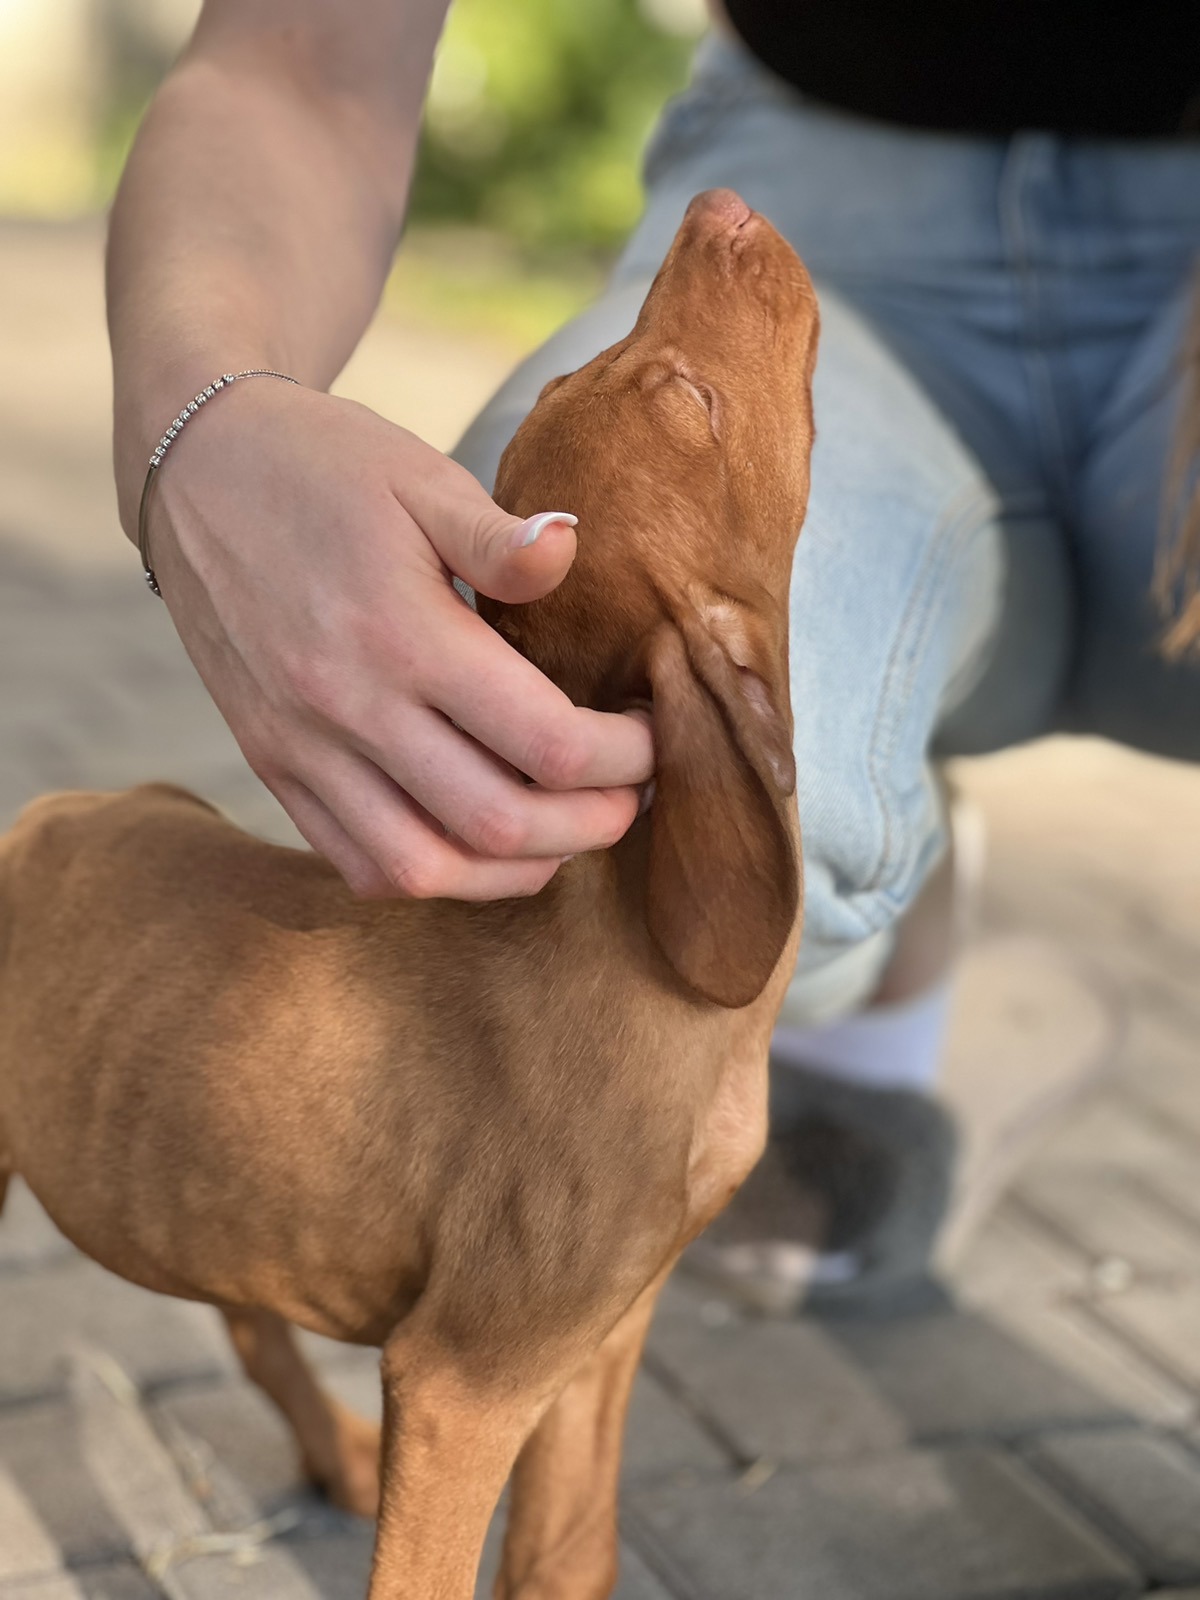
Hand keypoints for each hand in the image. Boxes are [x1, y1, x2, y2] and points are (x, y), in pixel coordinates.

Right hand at [141, 380, 653, 898]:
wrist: (197, 470)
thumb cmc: (324, 465)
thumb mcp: (419, 475)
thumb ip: (499, 536)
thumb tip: (571, 549)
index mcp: (402, 633)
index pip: (546, 743)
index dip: (624, 758)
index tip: (650, 736)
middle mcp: (348, 707)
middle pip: (498, 824)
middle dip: (590, 825)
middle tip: (631, 796)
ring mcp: (301, 748)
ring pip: (423, 868)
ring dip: (513, 871)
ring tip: (563, 836)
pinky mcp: (272, 765)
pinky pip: (355, 863)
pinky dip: (430, 874)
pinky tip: (476, 843)